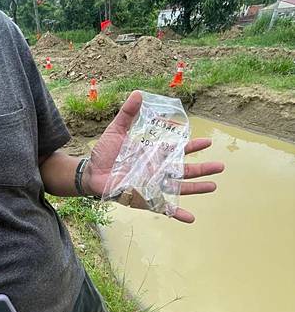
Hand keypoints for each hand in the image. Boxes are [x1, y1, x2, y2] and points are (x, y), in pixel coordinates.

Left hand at [83, 90, 223, 222]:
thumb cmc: (104, 153)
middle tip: (221, 166)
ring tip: (213, 186)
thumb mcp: (116, 130)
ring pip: (179, 188)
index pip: (177, 149)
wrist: (90, 172)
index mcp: (153, 154)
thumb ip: (128, 113)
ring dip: (196, 188)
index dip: (192, 146)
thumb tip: (138, 93)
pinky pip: (163, 208)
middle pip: (184, 170)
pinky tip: (191, 218)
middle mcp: (156, 170)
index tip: (207, 142)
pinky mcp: (144, 199)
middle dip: (202, 169)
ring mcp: (152, 186)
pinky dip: (177, 213)